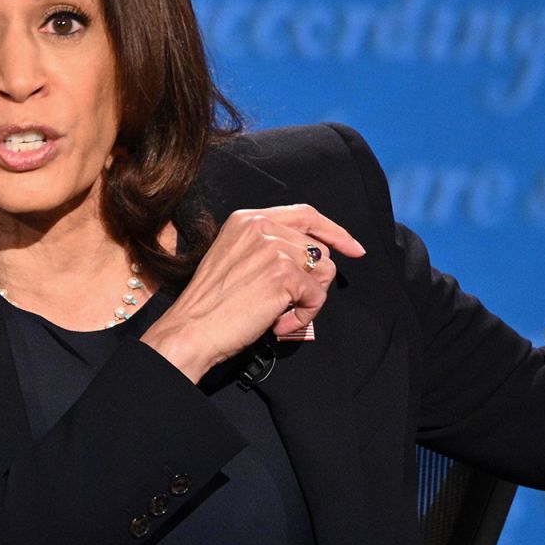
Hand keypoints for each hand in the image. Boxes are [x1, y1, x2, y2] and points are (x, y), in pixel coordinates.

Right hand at [141, 204, 365, 383]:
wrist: (191, 330)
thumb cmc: (212, 304)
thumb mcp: (236, 258)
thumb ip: (269, 247)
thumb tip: (314, 255)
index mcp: (248, 218)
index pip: (305, 214)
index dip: (334, 230)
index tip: (353, 248)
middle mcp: (262, 226)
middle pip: (319, 247)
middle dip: (315, 280)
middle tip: (289, 304)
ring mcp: (273, 248)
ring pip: (324, 270)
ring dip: (309, 300)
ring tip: (281, 315)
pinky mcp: (283, 274)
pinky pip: (317, 295)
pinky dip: (305, 315)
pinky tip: (279, 324)